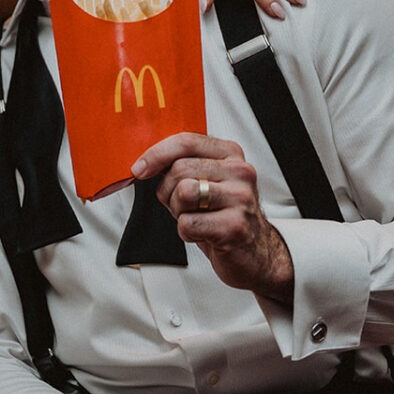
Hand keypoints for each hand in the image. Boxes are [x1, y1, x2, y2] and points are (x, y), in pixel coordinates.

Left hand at [132, 133, 293, 300]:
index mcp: (230, 154)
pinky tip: (203, 232)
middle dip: (167, 191)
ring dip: (177, 211)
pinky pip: (188, 223)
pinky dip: (186, 232)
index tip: (139, 169)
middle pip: (179, 169)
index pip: (186, 142)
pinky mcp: (235, 226)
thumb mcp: (208, 181)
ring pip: (183, 193)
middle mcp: (239, 172)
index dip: (155, 154)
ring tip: (194, 217)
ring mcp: (240, 199)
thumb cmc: (224, 215)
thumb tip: (144, 164)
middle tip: (180, 205)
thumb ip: (183, 166)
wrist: (254, 252)